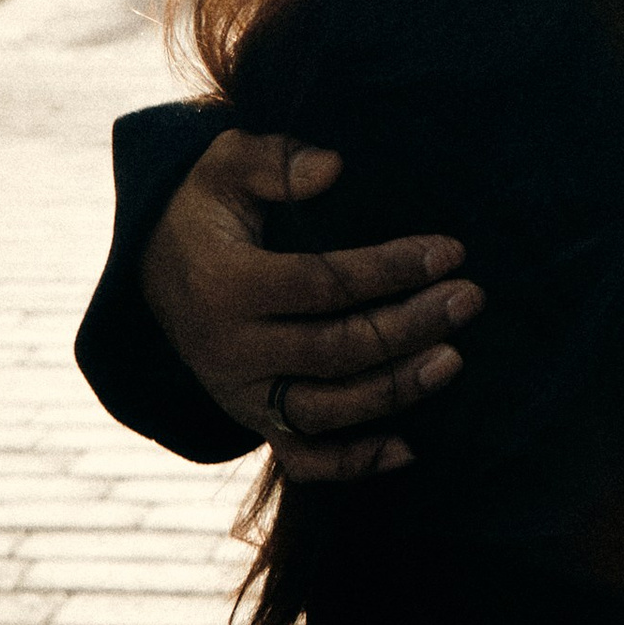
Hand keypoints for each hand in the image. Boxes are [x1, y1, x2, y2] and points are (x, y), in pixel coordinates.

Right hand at [138, 130, 483, 483]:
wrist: (155, 270)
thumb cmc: (206, 207)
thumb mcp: (224, 165)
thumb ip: (274, 161)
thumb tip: (332, 167)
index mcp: (224, 286)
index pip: (320, 284)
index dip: (388, 269)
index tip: (449, 252)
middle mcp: (230, 351)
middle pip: (333, 350)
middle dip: (409, 325)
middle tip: (469, 298)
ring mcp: (240, 394)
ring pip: (324, 410)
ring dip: (393, 390)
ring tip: (454, 359)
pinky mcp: (252, 420)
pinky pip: (301, 457)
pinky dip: (352, 463)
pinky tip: (409, 449)